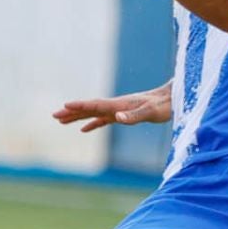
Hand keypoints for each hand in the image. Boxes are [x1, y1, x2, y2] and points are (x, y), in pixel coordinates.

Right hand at [52, 84, 172, 131]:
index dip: (80, 106)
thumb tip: (117, 118)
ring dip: (77, 117)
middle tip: (54, 116)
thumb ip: (134, 116)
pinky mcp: (123, 115)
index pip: (95, 105)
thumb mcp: (150, 113)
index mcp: (119, 105)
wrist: (173, 99)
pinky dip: (92, 124)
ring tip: (61, 121)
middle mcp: (116, 106)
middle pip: (89, 109)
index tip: (64, 107)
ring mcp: (118, 110)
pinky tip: (84, 129)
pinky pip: (103, 120)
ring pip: (93, 114)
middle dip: (72, 112)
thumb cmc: (163, 106)